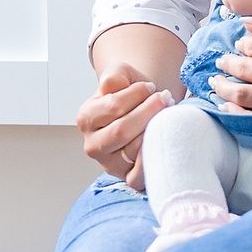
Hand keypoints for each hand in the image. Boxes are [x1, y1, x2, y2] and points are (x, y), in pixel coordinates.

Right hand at [76, 65, 173, 187]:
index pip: (113, 107)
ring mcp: (109, 164)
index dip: (137, 94)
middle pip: (122, 131)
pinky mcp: (126, 177)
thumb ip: (114, 75)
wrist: (143, 109)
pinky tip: (163, 140)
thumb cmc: (131, 93)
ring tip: (166, 115)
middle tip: (165, 98)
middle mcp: (92, 145)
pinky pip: (139, 175)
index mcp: (86, 118)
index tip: (150, 87)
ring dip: (156, 130)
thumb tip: (112, 86)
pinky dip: (153, 159)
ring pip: (134, 150)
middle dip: (149, 111)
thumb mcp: (121, 74)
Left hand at [211, 14, 251, 114]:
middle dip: (227, 64)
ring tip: (215, 83)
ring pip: (242, 93)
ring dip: (224, 87)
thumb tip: (247, 24)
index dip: (242, 43)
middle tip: (221, 62)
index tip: (241, 44)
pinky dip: (237, 110)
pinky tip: (228, 105)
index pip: (251, 44)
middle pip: (243, 68)